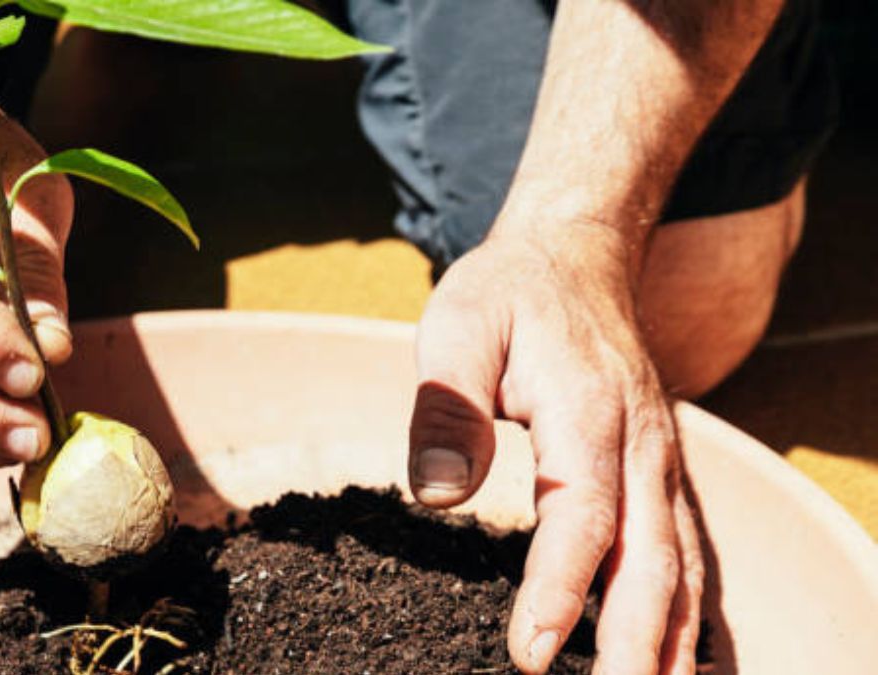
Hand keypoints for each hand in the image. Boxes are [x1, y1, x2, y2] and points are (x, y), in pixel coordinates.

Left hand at [408, 224, 702, 673]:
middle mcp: (642, 443)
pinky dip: (687, 615)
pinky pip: (687, 553)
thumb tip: (438, 494)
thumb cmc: (507, 294)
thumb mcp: (457, 325)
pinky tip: (677, 661)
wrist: (575, 258)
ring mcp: (661, 461)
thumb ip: (447, 408)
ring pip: (682, 566)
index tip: (530, 652)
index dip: (559, 587)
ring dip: (670, 642)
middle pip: (651, 559)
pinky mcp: (660, 474)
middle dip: (633, 645)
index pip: (584, 514)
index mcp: (589, 409)